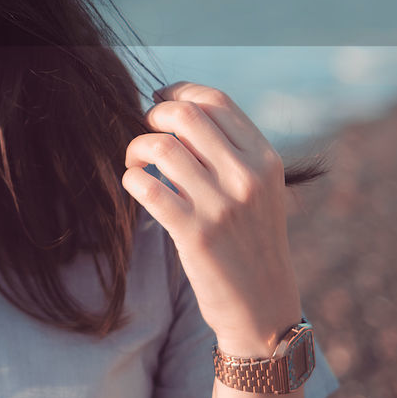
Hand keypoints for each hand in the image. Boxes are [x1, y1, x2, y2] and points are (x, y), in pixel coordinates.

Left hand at [122, 81, 301, 357]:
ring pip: (161, 147)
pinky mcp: (195, 233)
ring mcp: (222, 205)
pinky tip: (135, 185)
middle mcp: (247, 177)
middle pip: (184, 115)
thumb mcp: (259, 190)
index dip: (178, 91)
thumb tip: (176, 110)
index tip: (159, 99)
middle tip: (146, 133)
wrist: (262, 307)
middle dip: (154, 116)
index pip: (215, 101)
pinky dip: (131, 178)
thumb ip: (230, 151)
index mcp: (265, 159)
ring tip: (136, 162)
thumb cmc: (250, 240)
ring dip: (137, 148)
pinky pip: (146, 186)